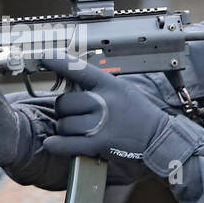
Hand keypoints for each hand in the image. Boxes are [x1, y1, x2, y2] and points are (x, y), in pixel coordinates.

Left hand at [37, 55, 170, 161]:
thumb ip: (99, 86)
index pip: (78, 69)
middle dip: (65, 111)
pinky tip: (55, 143)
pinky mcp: (98, 144)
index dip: (58, 62)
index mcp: (109, 85)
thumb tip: (70, 83)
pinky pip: (66, 143)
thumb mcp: (123, 90)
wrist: (159, 138)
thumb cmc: (140, 115)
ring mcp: (100, 124)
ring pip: (64, 125)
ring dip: (66, 129)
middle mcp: (103, 102)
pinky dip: (57, 144)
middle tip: (75, 115)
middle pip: (64, 103)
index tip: (44, 58)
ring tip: (79, 131)